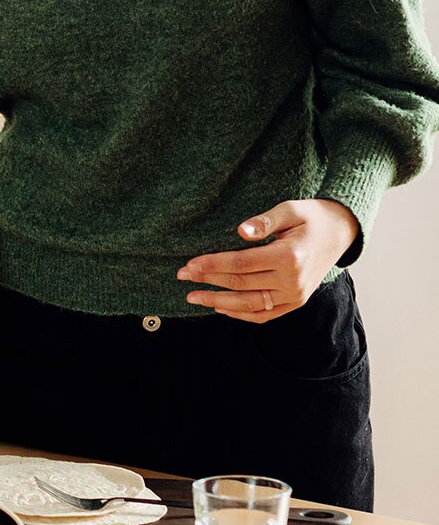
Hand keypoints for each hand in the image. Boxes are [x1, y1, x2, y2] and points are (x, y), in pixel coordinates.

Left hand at [178, 199, 359, 322]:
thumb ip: (264, 221)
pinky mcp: (296, 303)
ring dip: (218, 302)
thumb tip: (240, 231)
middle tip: (182, 276)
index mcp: (289, 256)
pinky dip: (241, 314)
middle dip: (208, 280)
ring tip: (193, 297)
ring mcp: (296, 295)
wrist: (341, 234)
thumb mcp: (290, 210)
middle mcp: (293, 281)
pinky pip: (265, 315)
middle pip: (241, 284)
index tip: (189, 264)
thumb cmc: (312, 218)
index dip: (212, 265)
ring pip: (249, 304)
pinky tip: (220, 307)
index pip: (241, 263)